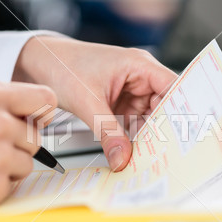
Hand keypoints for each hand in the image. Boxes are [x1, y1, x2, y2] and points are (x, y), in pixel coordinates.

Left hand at [14, 36, 176, 170]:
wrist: (37, 64)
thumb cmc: (62, 65)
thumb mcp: (88, 102)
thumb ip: (107, 132)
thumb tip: (122, 158)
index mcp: (139, 65)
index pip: (173, 88)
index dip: (182, 111)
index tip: (184, 135)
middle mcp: (138, 78)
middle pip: (163, 108)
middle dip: (162, 131)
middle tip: (164, 155)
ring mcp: (129, 91)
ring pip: (148, 119)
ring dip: (146, 137)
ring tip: (148, 157)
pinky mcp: (119, 103)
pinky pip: (132, 123)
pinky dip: (132, 137)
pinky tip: (132, 151)